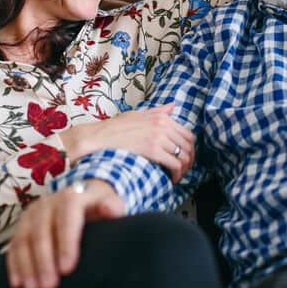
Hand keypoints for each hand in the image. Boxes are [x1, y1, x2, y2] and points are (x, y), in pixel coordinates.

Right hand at [7, 179, 124, 287]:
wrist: (83, 198)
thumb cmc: (100, 209)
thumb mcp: (112, 205)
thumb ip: (113, 207)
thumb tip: (108, 208)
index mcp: (72, 196)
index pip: (67, 216)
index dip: (66, 242)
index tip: (67, 269)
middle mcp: (48, 203)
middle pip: (41, 231)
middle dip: (44, 261)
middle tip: (49, 287)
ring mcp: (32, 214)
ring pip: (24, 239)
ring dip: (27, 267)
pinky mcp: (22, 225)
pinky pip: (14, 245)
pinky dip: (14, 265)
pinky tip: (18, 283)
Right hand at [59, 103, 194, 182]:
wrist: (97, 138)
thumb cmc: (113, 129)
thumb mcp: (136, 115)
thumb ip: (156, 111)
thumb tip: (173, 106)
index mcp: (161, 116)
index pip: (188, 135)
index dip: (189, 150)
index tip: (184, 160)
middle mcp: (162, 124)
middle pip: (188, 147)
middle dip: (188, 162)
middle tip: (181, 172)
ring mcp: (158, 136)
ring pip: (184, 157)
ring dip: (182, 171)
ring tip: (174, 177)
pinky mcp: (153, 149)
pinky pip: (175, 164)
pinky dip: (176, 175)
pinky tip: (169, 180)